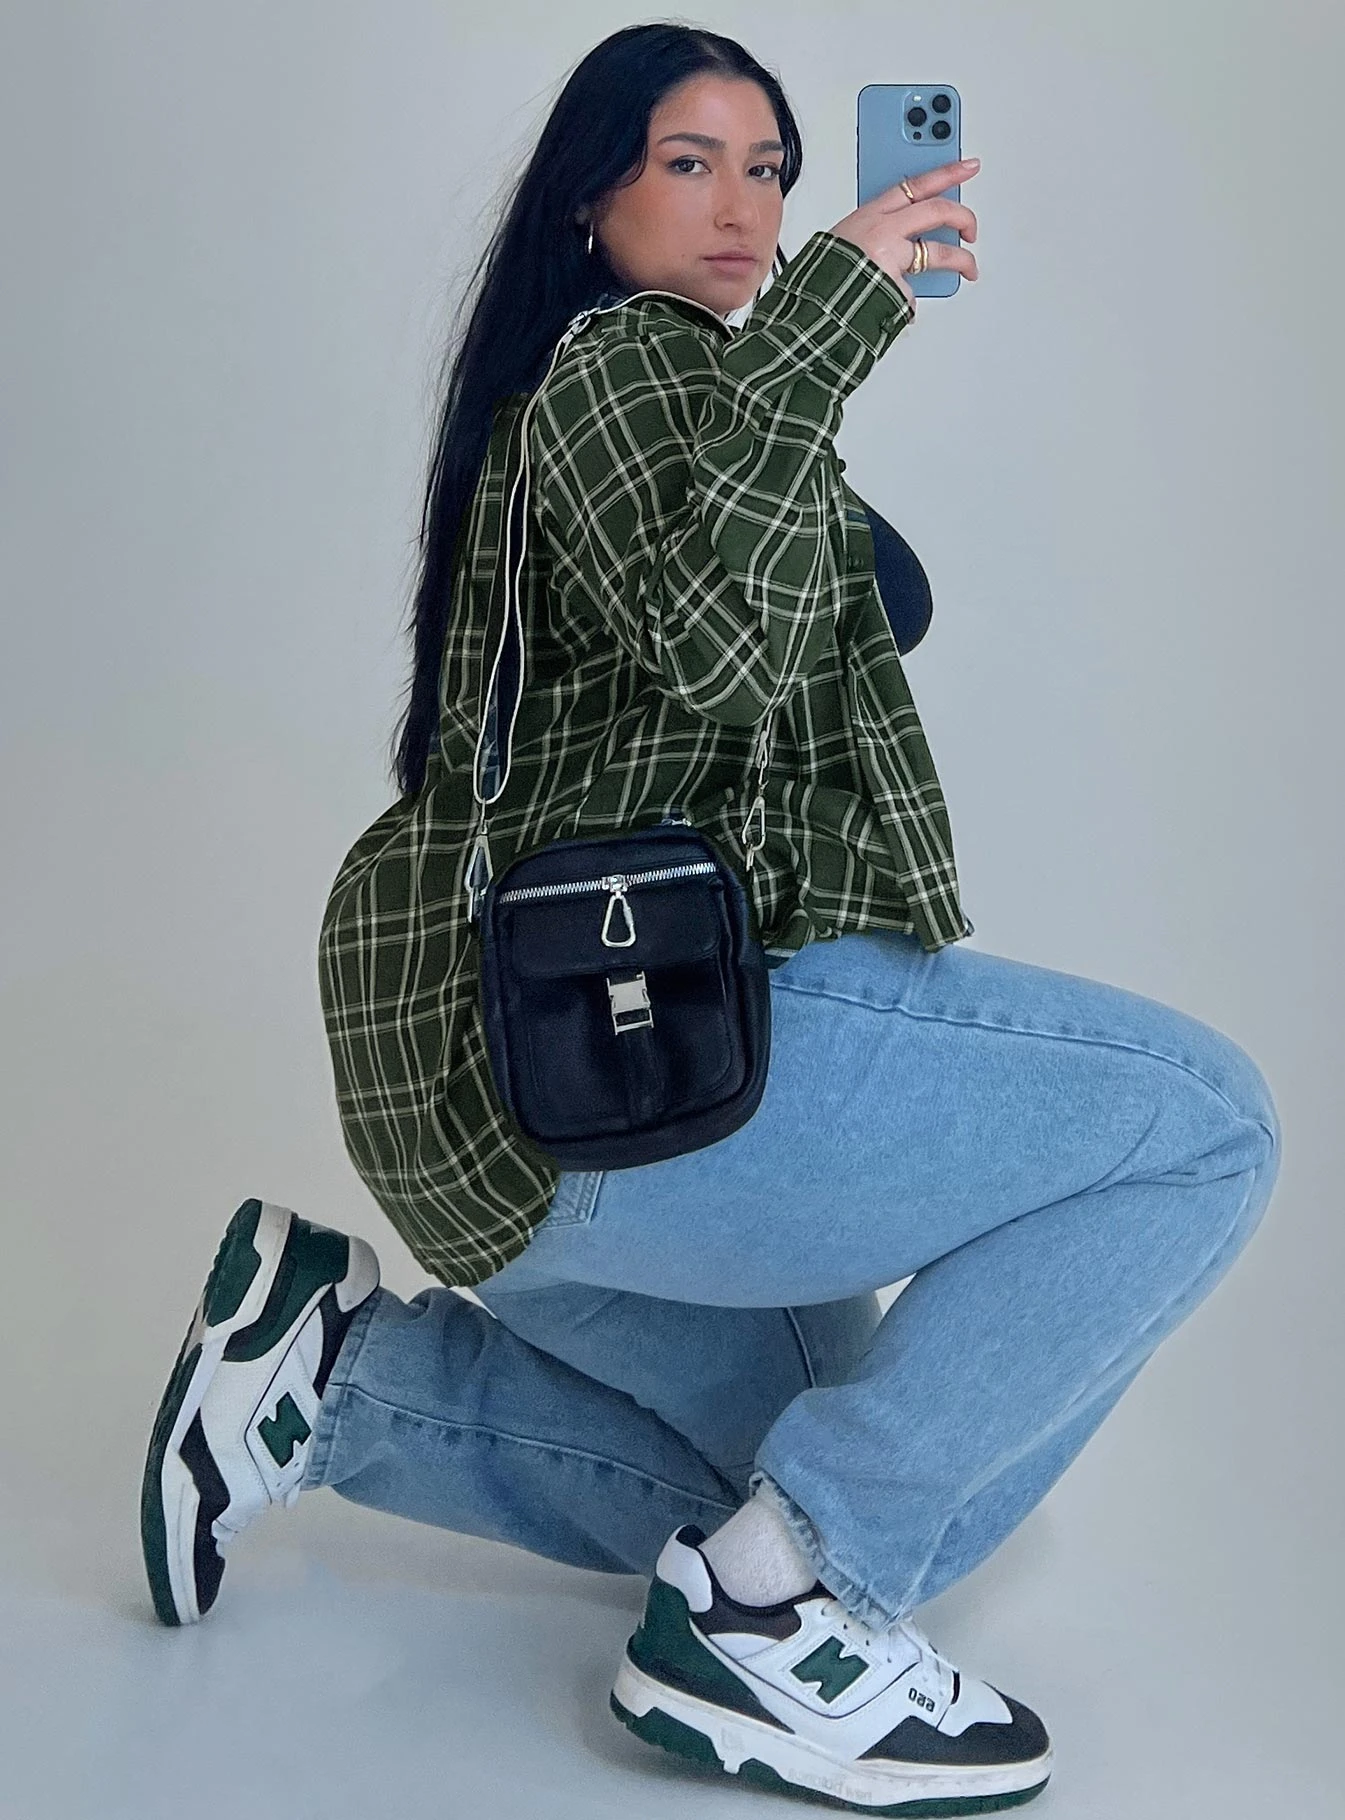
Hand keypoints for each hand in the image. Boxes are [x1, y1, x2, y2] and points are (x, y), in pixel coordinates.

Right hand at [827, 157, 979, 305]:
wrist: (806, 313)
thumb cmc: (818, 279)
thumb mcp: (842, 243)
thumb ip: (872, 235)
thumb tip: (899, 243)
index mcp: (868, 215)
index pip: (915, 183)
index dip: (946, 172)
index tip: (968, 166)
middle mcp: (882, 230)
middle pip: (936, 211)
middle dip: (963, 217)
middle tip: (971, 227)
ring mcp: (890, 258)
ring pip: (939, 253)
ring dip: (962, 262)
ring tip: (969, 269)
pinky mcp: (895, 286)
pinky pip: (911, 295)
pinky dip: (907, 305)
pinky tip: (899, 309)